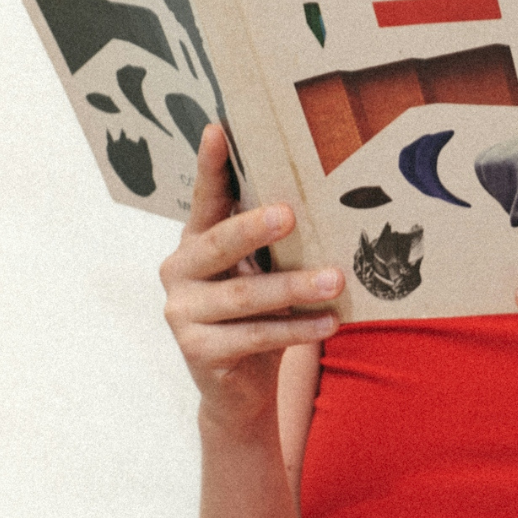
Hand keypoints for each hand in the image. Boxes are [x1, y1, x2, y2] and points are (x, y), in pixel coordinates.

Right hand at [159, 124, 343, 435]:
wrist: (239, 388)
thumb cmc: (258, 312)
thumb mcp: (261, 269)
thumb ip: (272, 240)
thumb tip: (325, 196)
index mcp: (196, 240)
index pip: (206, 197)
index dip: (211, 164)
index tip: (218, 128)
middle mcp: (180, 271)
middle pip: (219, 243)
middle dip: (254, 227)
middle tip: (289, 214)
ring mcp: (182, 313)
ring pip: (244, 296)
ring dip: (294, 287)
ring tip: (337, 279)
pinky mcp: (197, 352)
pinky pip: (255, 337)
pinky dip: (296, 328)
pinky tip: (330, 322)